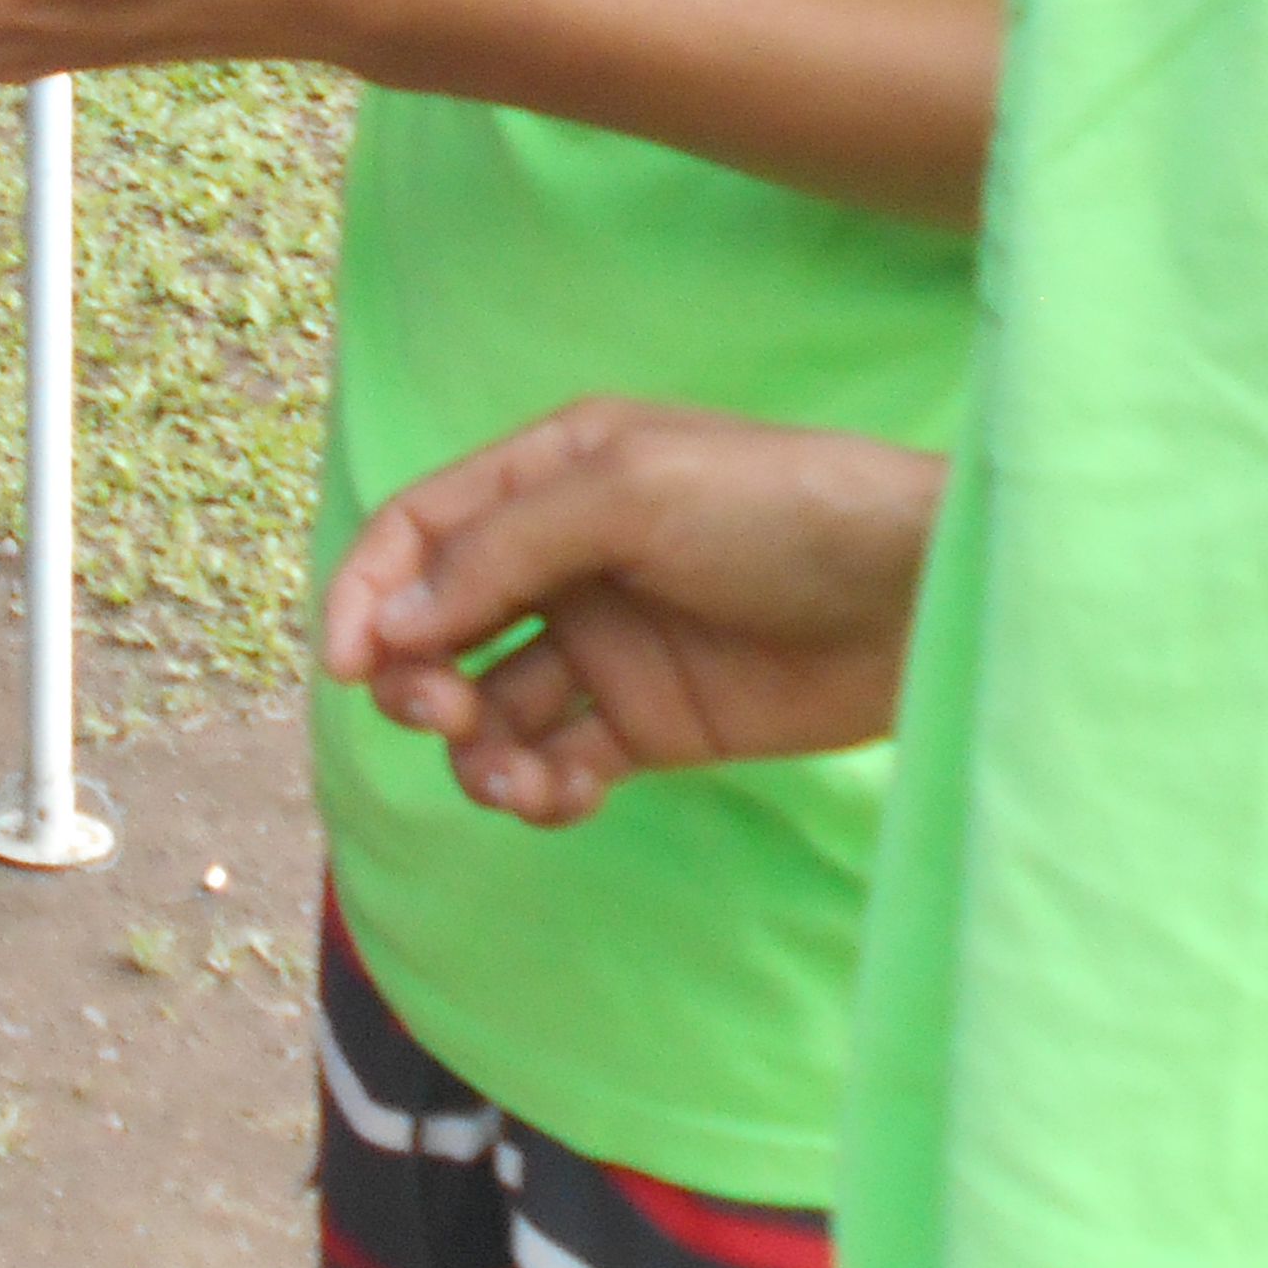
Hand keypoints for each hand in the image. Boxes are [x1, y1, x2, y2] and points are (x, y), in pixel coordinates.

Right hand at [321, 401, 946, 825]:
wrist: (923, 596)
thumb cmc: (785, 507)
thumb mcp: (635, 493)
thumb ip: (505, 550)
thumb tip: (391, 622)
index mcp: (555, 472)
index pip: (422, 529)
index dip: (369, 591)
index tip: (345, 666)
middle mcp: (567, 557)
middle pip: (439, 625)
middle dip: (417, 678)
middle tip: (444, 715)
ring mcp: (608, 644)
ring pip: (489, 706)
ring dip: (475, 747)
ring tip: (514, 776)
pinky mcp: (652, 724)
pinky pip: (555, 761)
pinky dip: (537, 787)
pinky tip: (562, 795)